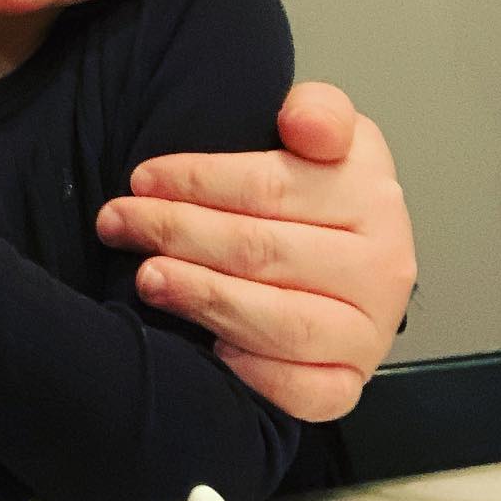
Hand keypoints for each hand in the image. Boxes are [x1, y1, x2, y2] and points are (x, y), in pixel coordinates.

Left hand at [95, 82, 415, 421]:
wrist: (349, 260)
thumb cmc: (317, 196)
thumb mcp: (323, 130)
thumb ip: (318, 110)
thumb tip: (304, 124)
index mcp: (373, 196)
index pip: (271, 186)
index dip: (196, 180)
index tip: (143, 178)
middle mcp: (381, 268)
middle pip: (261, 250)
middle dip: (176, 231)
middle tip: (118, 222)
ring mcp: (368, 332)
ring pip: (278, 321)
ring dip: (200, 296)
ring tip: (146, 276)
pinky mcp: (349, 384)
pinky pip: (300, 390)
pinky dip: (252, 373)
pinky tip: (209, 348)